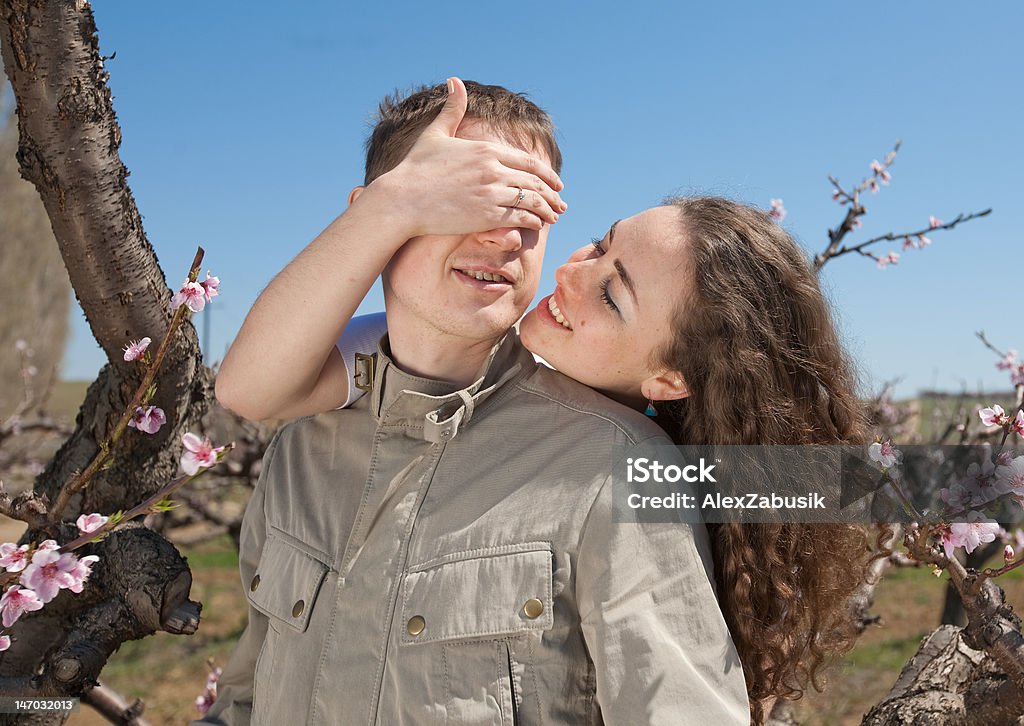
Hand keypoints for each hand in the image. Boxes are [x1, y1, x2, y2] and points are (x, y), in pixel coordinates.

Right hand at [372, 77, 566, 236]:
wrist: (402, 199)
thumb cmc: (415, 168)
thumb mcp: (436, 134)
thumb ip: (451, 109)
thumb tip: (454, 80)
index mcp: (486, 149)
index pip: (528, 163)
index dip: (546, 174)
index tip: (556, 183)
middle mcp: (493, 169)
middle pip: (534, 183)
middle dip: (551, 195)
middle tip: (561, 204)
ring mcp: (491, 193)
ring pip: (531, 201)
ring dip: (546, 210)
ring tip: (553, 218)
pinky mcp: (486, 215)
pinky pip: (519, 218)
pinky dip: (533, 222)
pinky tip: (537, 226)